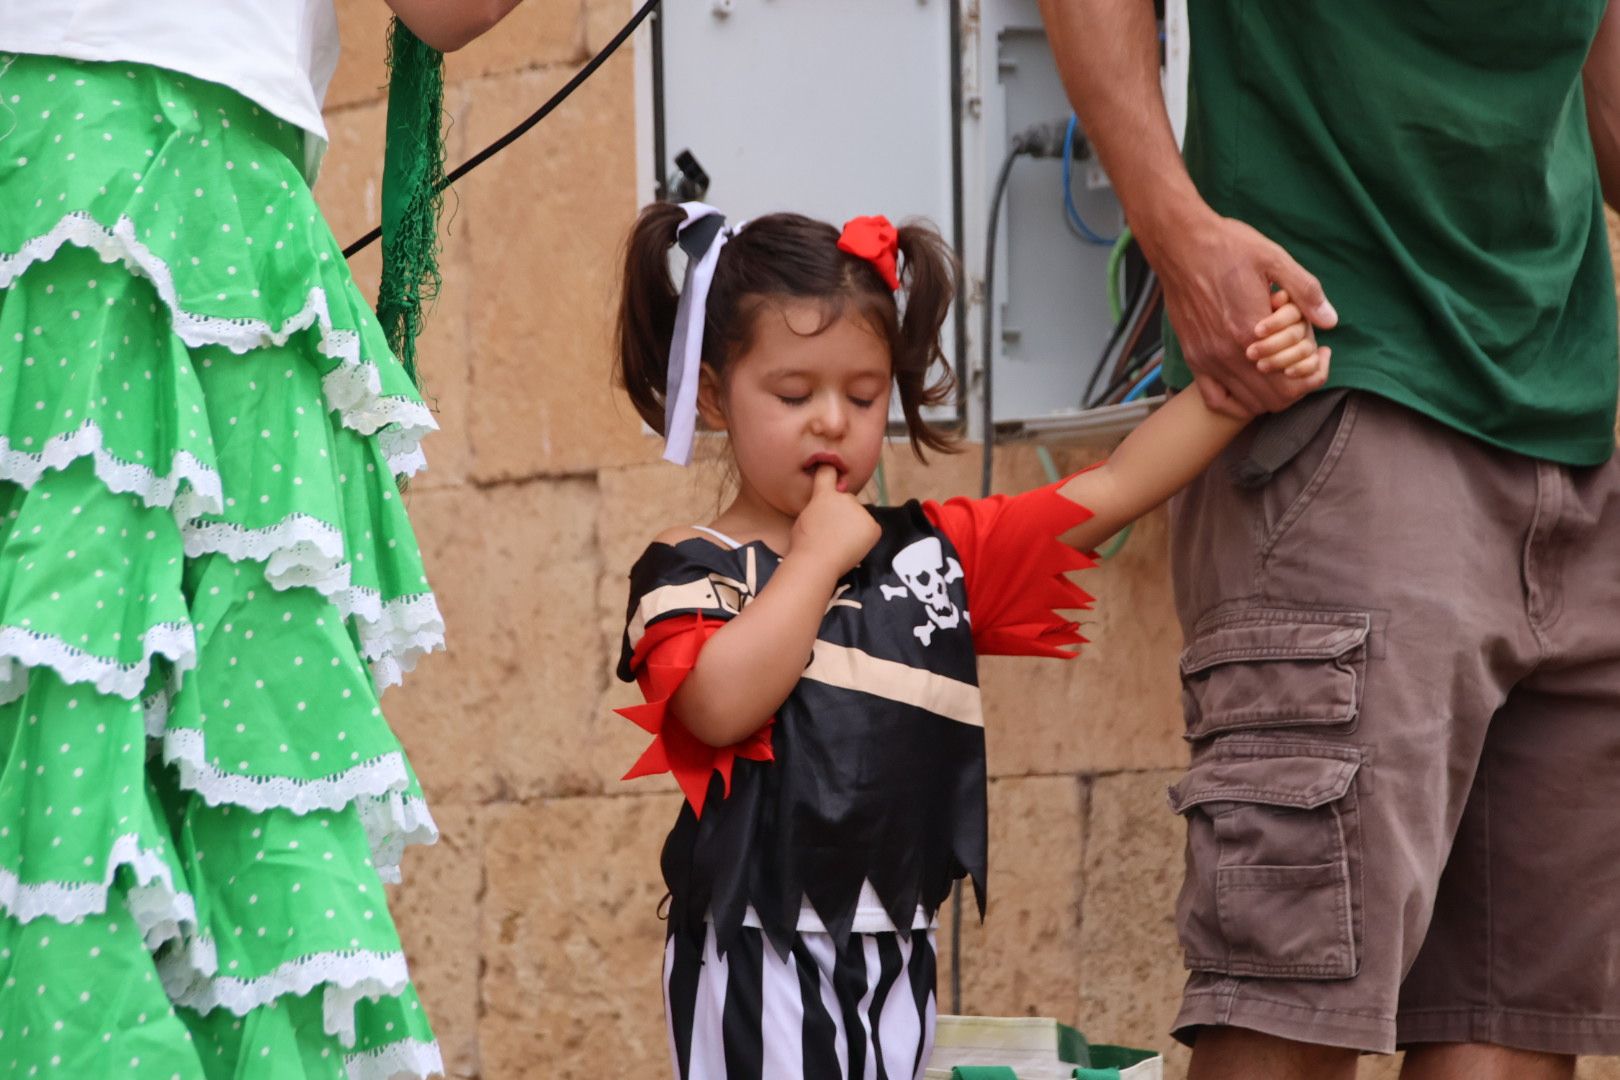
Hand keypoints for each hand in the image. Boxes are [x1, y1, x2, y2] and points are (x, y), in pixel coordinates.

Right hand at [790, 466, 880, 577]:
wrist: (816, 561)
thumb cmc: (804, 544)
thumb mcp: (805, 517)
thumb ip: (817, 506)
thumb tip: (825, 506)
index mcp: (824, 495)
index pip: (828, 473)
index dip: (830, 468)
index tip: (831, 465)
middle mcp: (844, 498)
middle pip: (848, 501)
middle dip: (843, 513)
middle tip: (831, 532)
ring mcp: (860, 511)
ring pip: (859, 516)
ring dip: (853, 525)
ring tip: (839, 542)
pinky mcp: (872, 526)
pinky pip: (871, 529)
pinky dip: (865, 537)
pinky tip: (852, 545)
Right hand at [1153, 211, 1337, 417]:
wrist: (1179, 245)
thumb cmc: (1227, 247)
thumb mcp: (1274, 258)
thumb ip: (1305, 291)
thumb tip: (1330, 321)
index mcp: (1252, 331)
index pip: (1294, 381)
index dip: (1316, 374)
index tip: (1322, 353)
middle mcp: (1229, 354)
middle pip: (1275, 398)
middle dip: (1299, 386)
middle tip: (1307, 361)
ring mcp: (1208, 360)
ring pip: (1249, 403)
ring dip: (1272, 393)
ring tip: (1283, 368)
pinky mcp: (1194, 358)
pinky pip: (1216, 400)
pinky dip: (1238, 403)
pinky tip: (1250, 386)